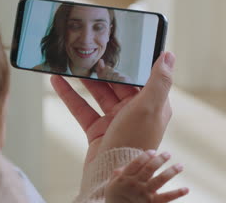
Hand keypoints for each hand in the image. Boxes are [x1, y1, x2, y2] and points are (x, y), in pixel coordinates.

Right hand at [50, 52, 174, 163]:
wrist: (113, 176)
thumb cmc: (134, 142)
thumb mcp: (148, 107)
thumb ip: (158, 81)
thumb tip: (168, 55)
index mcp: (152, 105)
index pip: (141, 78)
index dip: (129, 64)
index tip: (117, 48)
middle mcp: (134, 111)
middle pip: (116, 84)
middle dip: (102, 70)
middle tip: (88, 56)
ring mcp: (114, 120)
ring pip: (97, 94)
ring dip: (84, 81)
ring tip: (70, 65)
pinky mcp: (97, 129)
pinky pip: (82, 107)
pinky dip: (69, 95)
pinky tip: (57, 82)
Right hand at [105, 150, 188, 202]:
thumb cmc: (114, 195)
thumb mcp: (113, 182)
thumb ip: (122, 170)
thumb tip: (137, 160)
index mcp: (124, 177)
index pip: (136, 164)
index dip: (145, 156)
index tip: (153, 151)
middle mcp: (135, 185)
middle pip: (149, 169)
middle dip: (160, 160)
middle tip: (168, 154)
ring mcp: (144, 194)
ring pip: (159, 181)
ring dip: (171, 172)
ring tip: (180, 166)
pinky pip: (166, 198)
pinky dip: (176, 194)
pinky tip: (186, 189)